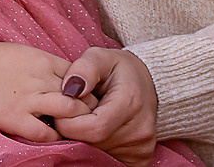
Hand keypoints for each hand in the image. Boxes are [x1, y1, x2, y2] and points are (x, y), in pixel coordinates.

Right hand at [0, 40, 92, 143]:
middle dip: (87, 108)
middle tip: (85, 119)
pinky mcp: (14, 117)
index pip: (80, 74)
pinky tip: (52, 137)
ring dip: (74, 123)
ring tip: (71, 129)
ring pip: (69, 112)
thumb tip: (54, 79)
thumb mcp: (21, 53)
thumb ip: (41, 66)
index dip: (85, 89)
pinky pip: (45, 132)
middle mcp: (42, 78)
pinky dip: (53, 137)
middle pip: (81, 95)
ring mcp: (29, 98)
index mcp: (43, 60)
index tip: (83, 99)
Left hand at [52, 46, 158, 165]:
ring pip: (97, 154)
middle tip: (75, 112)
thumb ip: (84, 69)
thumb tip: (70, 89)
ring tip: (89, 118)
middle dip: (74, 130)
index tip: (64, 108)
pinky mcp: (140, 159)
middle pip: (92, 143)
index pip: (92, 128)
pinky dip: (97, 148)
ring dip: (85, 139)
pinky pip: (108, 160)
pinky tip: (100, 131)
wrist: (149, 83)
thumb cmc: (119, 70)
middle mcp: (140, 130)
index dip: (69, 121)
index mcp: (130, 103)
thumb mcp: (100, 57)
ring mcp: (142, 148)